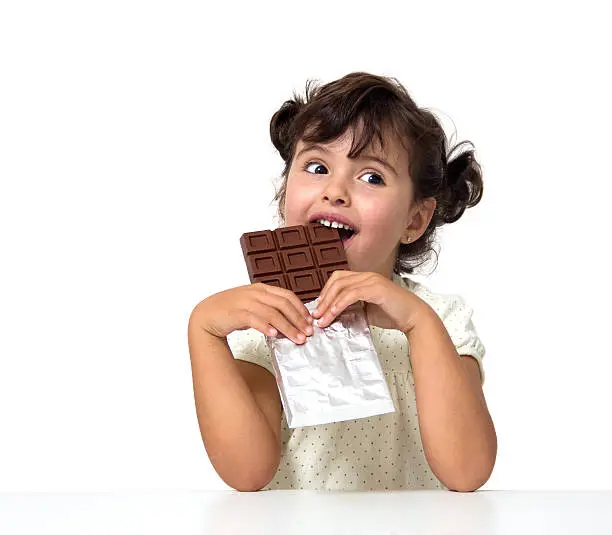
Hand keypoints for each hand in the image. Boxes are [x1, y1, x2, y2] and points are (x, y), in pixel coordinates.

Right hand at [191, 283, 313, 344]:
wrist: (206, 315)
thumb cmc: (230, 311)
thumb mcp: (252, 304)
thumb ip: (269, 308)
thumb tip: (289, 321)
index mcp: (261, 288)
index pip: (287, 295)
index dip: (301, 308)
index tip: (310, 321)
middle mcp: (255, 293)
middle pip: (283, 305)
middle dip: (298, 320)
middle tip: (308, 332)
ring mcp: (245, 302)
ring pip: (272, 313)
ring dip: (287, 327)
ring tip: (297, 338)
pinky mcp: (236, 313)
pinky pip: (255, 319)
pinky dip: (266, 326)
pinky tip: (274, 335)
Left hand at [311, 271, 427, 334]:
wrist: (414, 318)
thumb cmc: (394, 315)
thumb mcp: (366, 311)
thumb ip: (352, 309)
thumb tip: (333, 315)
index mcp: (365, 279)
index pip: (339, 279)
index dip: (326, 292)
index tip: (319, 308)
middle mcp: (368, 276)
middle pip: (337, 279)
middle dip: (323, 297)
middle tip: (316, 314)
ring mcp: (372, 280)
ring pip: (342, 286)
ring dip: (328, 303)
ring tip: (321, 318)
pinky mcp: (376, 288)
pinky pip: (352, 294)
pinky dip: (339, 304)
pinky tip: (333, 314)